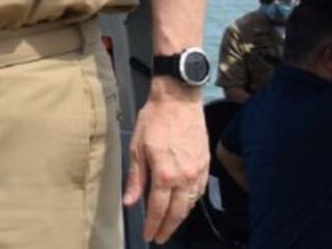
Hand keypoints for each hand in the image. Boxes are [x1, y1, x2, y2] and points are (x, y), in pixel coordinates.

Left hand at [122, 81, 209, 243]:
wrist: (178, 100)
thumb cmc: (155, 120)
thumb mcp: (137, 147)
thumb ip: (136, 178)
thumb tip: (130, 201)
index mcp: (165, 174)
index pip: (158, 209)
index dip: (153, 225)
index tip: (149, 235)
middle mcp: (184, 177)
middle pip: (177, 212)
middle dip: (168, 228)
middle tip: (160, 237)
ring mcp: (197, 172)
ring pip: (190, 204)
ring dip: (180, 217)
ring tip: (170, 224)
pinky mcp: (205, 164)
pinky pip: (199, 191)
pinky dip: (191, 202)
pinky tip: (184, 204)